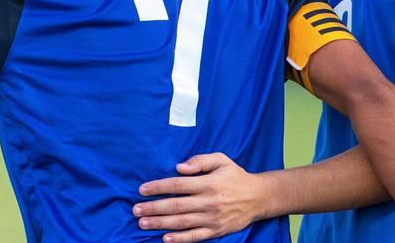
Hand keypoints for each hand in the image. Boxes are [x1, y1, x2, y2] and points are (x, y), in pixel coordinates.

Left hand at [132, 153, 268, 242]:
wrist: (259, 197)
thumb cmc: (235, 176)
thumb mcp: (221, 160)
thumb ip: (200, 160)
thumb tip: (179, 167)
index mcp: (208, 183)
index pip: (177, 185)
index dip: (158, 187)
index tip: (142, 190)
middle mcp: (209, 202)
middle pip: (176, 206)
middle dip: (153, 208)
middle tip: (135, 210)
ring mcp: (213, 218)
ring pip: (182, 222)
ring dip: (160, 223)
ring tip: (143, 223)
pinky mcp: (217, 231)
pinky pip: (196, 236)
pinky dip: (180, 239)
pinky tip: (165, 239)